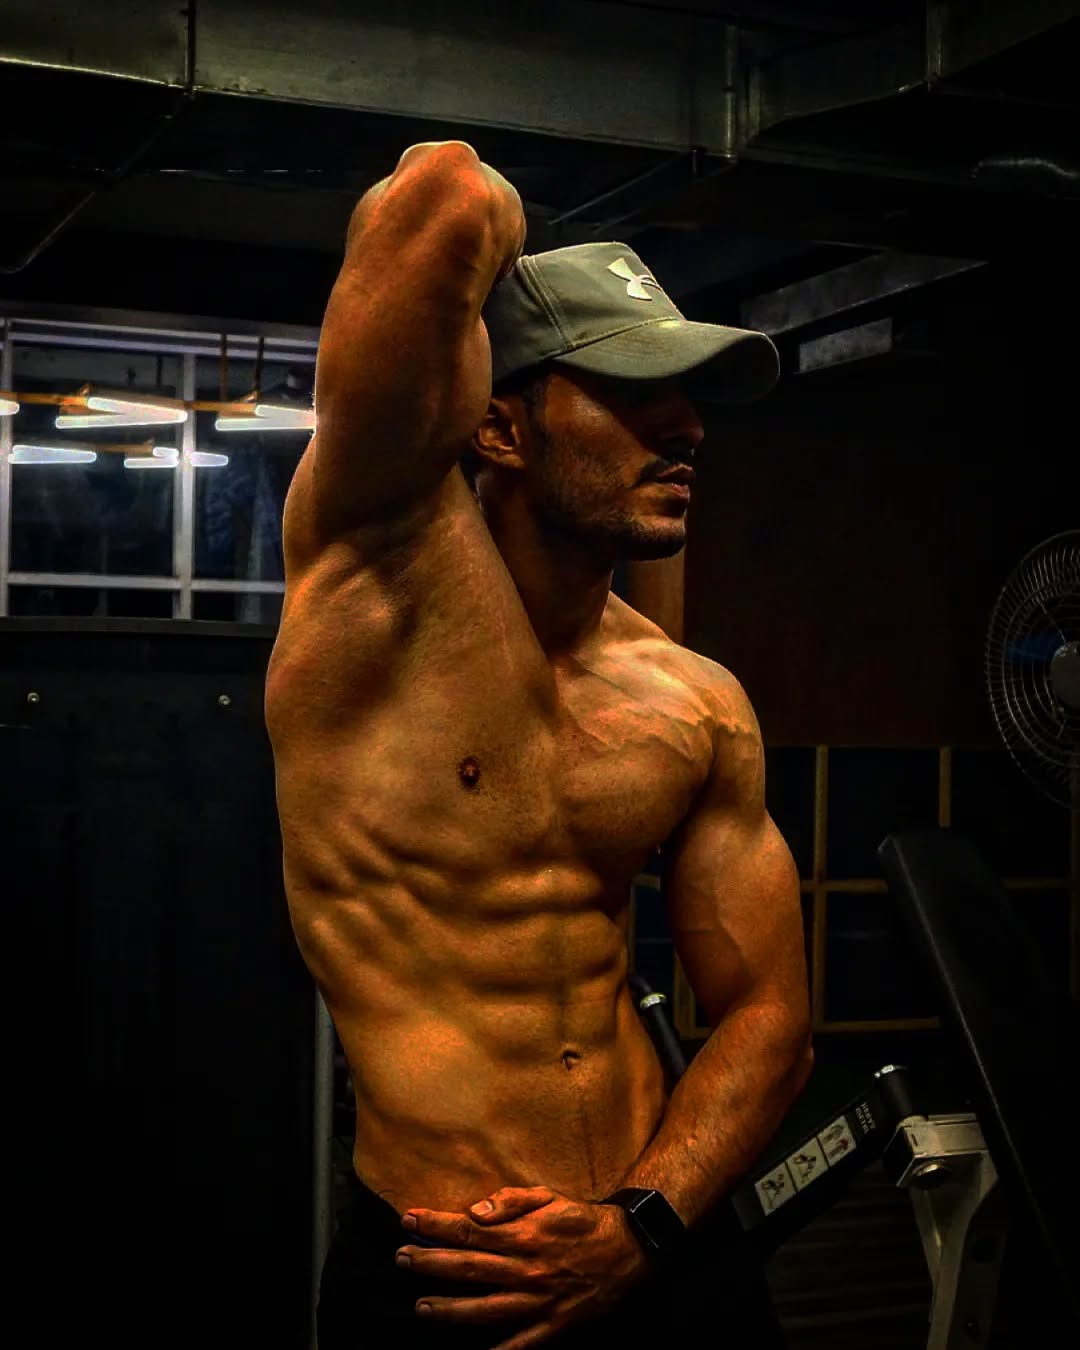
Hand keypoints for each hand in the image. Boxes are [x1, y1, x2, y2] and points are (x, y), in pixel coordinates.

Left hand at [396, 1185, 650, 1349]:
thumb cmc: (581, 1219)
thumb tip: (474, 1210)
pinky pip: (518, 1345)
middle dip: (429, 1262)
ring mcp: (538, 1301)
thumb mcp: (548, 1196)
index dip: (435, 1225)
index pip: (469, 1230)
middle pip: (468, 1268)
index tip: (408, 1219)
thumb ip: (510, 1201)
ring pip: (483, 1310)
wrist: (628, 1249)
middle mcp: (526, 1269)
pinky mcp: (552, 1327)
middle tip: (400, 1258)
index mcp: (524, 1234)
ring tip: (420, 1307)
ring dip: (448, 1309)